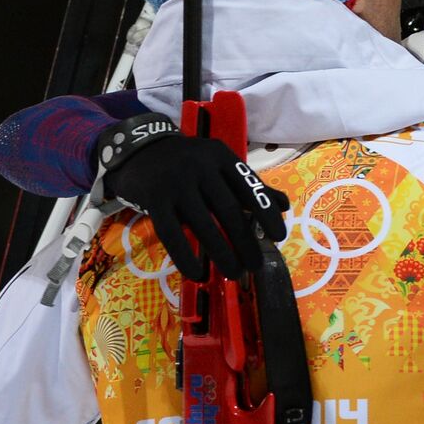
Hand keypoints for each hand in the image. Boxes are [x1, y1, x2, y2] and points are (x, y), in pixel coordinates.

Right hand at [105, 135, 289, 280]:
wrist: (138, 149)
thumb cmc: (187, 162)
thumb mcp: (219, 164)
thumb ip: (248, 184)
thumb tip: (284, 205)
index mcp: (222, 157)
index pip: (249, 187)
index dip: (266, 213)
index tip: (279, 236)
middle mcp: (201, 167)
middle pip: (229, 209)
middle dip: (246, 241)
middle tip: (257, 265)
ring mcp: (176, 183)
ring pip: (203, 224)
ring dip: (222, 253)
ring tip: (235, 273)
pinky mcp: (154, 199)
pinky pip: (171, 233)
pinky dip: (185, 256)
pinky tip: (197, 274)